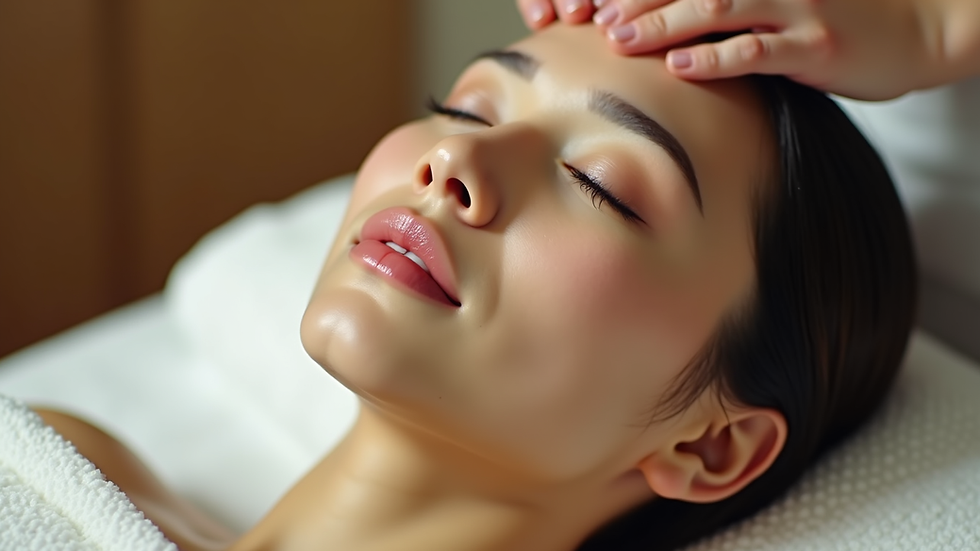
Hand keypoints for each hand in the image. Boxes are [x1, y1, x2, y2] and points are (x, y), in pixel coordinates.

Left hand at [519, 0, 976, 100]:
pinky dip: (716, 58)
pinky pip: (758, 50)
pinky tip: (680, 67)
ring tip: (619, 38)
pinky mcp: (815, 43)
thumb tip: (667, 33)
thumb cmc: (832, 19)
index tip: (594, 4)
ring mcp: (795, 6)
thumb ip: (729, 11)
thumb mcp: (777, 4)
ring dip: (663, 22)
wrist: (916, 28)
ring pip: (717, 7)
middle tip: (590, 16)